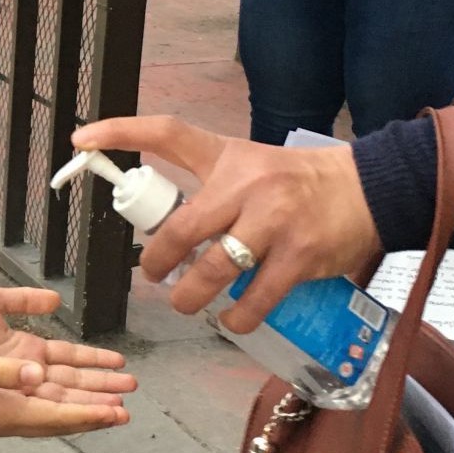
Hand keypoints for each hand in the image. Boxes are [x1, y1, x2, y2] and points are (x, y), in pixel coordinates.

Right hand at [0, 288, 136, 408]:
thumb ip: (3, 369)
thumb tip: (37, 372)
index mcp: (5, 412)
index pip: (57, 417)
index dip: (89, 415)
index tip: (116, 413)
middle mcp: (13, 408)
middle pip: (65, 409)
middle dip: (97, 406)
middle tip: (128, 408)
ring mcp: (10, 395)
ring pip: (59, 396)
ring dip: (89, 391)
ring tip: (119, 388)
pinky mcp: (6, 380)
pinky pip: (45, 384)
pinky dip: (69, 380)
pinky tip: (84, 375)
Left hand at [70, 117, 382, 334]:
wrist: (371, 189)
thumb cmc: (300, 182)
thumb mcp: (251, 165)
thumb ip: (212, 188)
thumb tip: (168, 229)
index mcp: (229, 156)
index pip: (168, 133)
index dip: (122, 131)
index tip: (82, 138)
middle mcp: (247, 184)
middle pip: (180, 227)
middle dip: (155, 261)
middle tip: (152, 275)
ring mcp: (274, 221)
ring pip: (212, 270)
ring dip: (190, 297)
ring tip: (187, 303)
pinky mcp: (299, 256)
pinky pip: (254, 299)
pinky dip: (236, 318)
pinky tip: (231, 321)